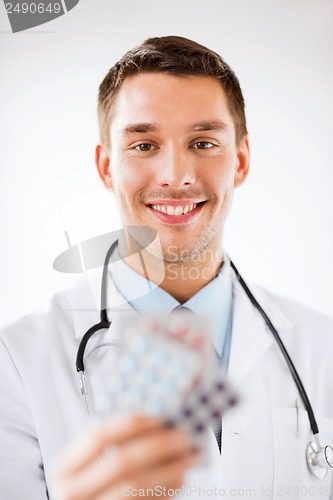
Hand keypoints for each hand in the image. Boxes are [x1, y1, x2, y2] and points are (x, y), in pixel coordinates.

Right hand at [51, 415, 198, 499]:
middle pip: (120, 461)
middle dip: (157, 445)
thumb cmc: (89, 489)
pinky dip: (166, 490)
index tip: (157, 417)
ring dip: (169, 469)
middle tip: (182, 436)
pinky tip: (179, 478)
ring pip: (135, 486)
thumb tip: (153, 419)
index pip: (97, 437)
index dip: (129, 424)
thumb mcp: (86, 466)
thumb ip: (108, 445)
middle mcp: (72, 491)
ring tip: (188, 457)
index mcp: (64, 468)